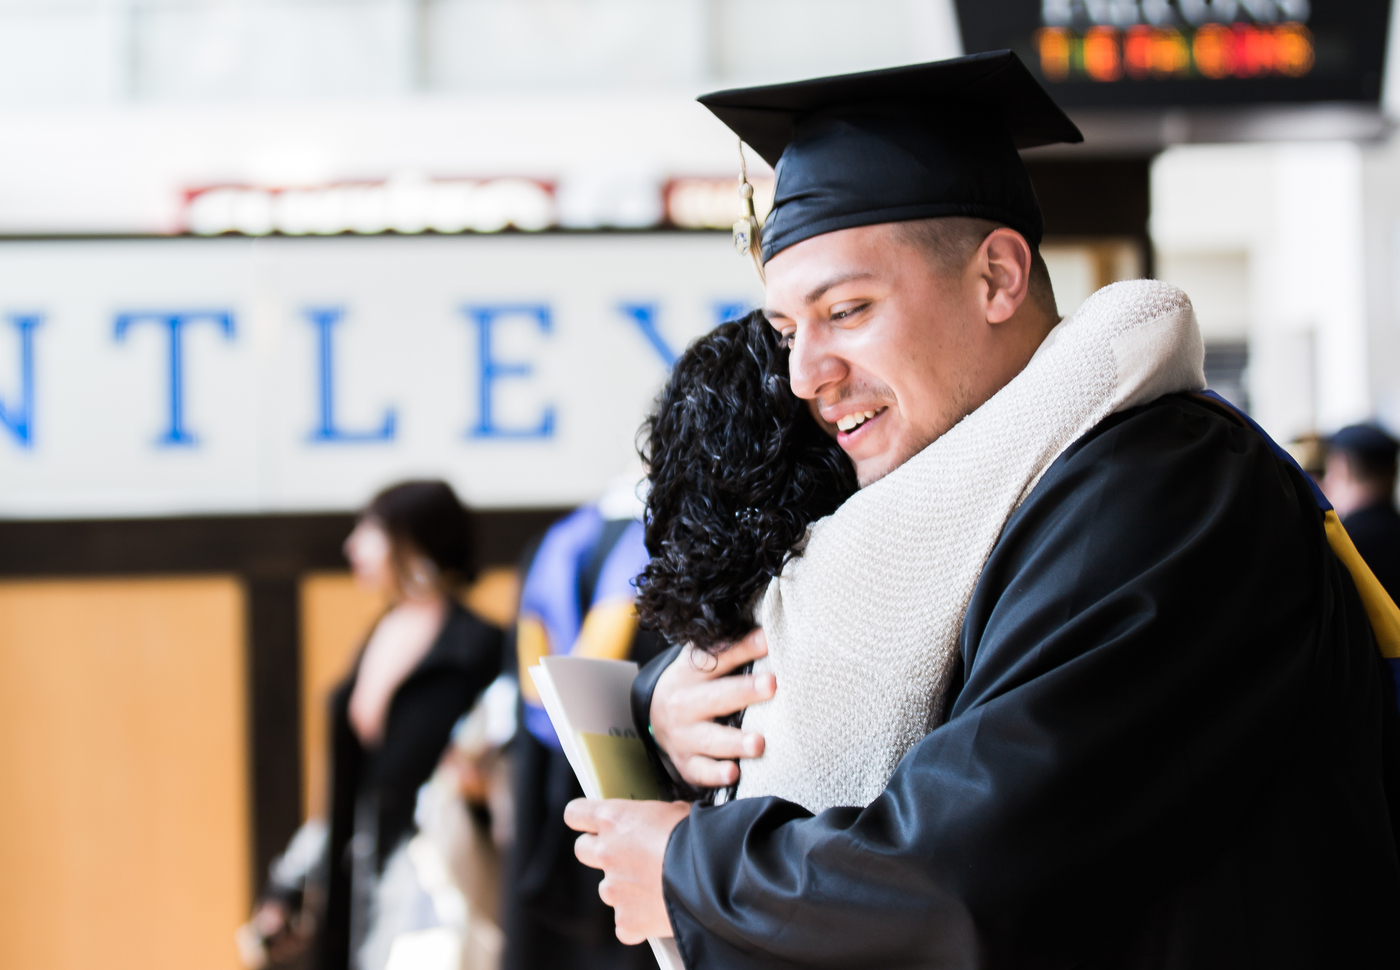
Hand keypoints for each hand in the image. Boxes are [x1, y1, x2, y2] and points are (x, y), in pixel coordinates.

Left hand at [565, 798, 691, 943]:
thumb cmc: (701, 837)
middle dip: (600, 851)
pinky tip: (659, 910)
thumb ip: (653, 817)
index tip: (592, 822)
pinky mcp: (627, 920)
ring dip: (624, 886)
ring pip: (607, 888)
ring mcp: (614, 889)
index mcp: (615, 819)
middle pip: (583, 849)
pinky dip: (638, 919)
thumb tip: (658, 822)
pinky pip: (625, 922)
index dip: (583, 817)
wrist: (716, 876)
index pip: (576, 813)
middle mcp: (606, 853)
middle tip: (627, 854)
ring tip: (655, 884)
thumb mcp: (677, 810)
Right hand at [651, 628, 775, 787]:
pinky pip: (700, 771)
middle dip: (744, 691)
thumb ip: (730, 648)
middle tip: (771, 685)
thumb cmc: (692, 684)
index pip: (715, 658)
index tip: (768, 640)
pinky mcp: (686, 763)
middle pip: (715, 697)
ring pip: (709, 739)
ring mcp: (683, 736)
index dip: (742, 648)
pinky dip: (715, 775)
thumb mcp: (700, 662)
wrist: (655, 715)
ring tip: (759, 743)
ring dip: (734, 742)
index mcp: (690, 673)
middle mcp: (684, 704)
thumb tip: (768, 631)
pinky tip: (733, 774)